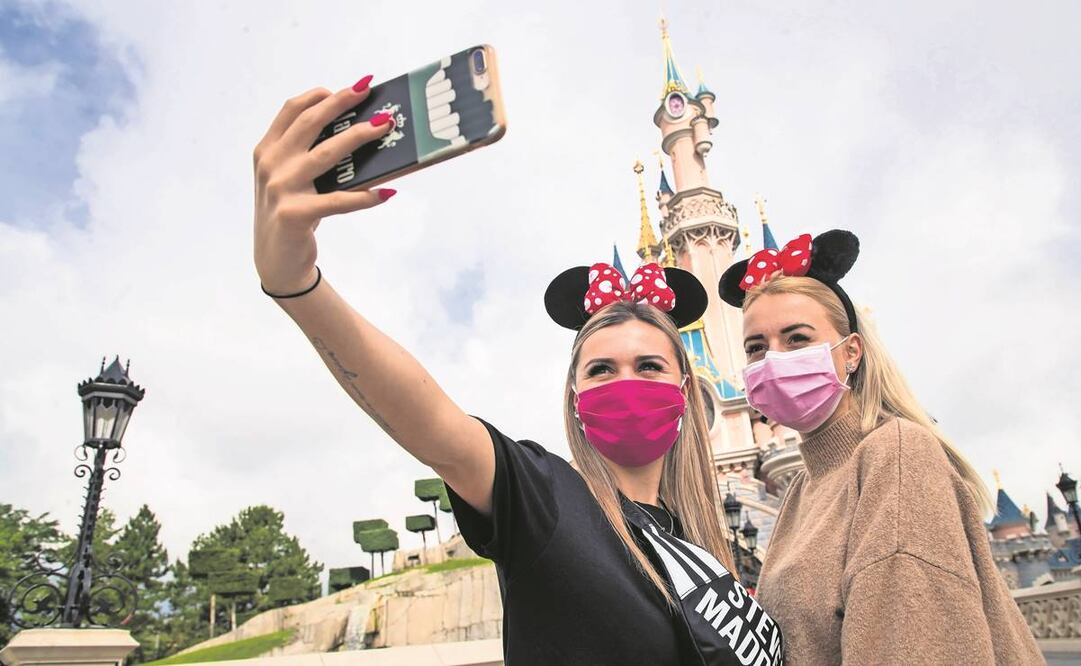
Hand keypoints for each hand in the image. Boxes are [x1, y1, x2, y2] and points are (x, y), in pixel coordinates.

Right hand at [253, 77, 395, 294]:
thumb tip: (358, 134)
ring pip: (326, 154)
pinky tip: (387, 193)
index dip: (319, 94)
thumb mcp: (292, 180)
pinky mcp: (295, 214)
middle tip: (368, 91)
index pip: (292, 110)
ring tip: (384, 127)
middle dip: (341, 103)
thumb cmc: (292, 213)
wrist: (276, 261)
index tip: (349, 88)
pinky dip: (365, 197)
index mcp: (267, 151)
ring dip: (358, 136)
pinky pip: (339, 200)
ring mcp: (281, 189)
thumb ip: (309, 156)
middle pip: (309, 122)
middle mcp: (271, 165)